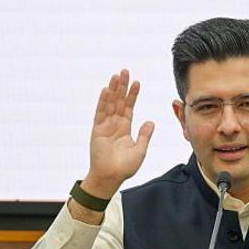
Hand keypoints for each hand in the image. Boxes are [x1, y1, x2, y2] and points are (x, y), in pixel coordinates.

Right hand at [84, 69, 154, 198]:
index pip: (129, 106)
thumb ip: (145, 135)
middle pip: (119, 101)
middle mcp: (115, 124)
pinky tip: (106, 90)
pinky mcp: (97, 129)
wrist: (111, 177)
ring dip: (113, 89)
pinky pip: (100, 112)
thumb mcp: (140, 150)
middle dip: (122, 86)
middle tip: (125, 71)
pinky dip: (103, 101)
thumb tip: (151, 122)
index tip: (137, 82)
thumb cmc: (124, 167)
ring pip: (110, 103)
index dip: (133, 95)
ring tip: (117, 75)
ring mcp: (105, 125)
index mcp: (125, 127)